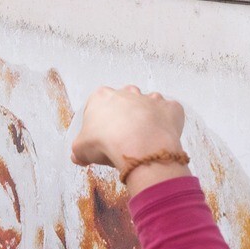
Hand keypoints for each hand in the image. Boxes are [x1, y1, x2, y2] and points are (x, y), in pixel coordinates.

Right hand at [71, 86, 189, 195]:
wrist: (139, 146)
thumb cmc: (106, 142)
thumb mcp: (81, 149)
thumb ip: (79, 150)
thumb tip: (78, 156)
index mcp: (102, 97)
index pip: (97, 105)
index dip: (98, 123)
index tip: (100, 137)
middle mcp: (128, 92)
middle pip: (124, 101)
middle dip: (124, 117)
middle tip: (122, 139)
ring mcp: (151, 98)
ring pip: (149, 104)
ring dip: (146, 118)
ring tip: (143, 139)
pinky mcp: (171, 108)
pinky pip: (170, 114)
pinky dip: (167, 124)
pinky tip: (161, 138)